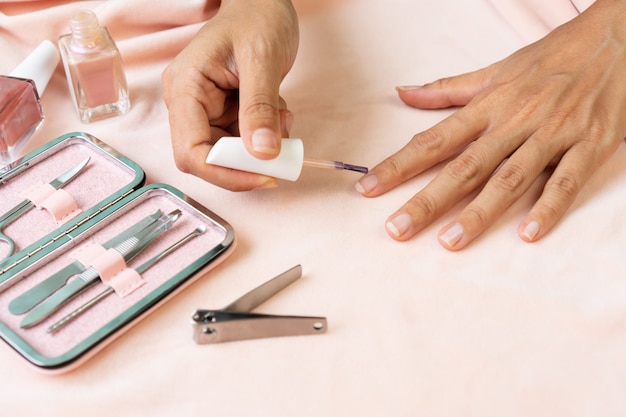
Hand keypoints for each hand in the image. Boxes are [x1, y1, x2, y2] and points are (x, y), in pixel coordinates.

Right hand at [162, 0, 298, 190]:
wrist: (263, 2)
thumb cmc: (257, 17)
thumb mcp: (262, 59)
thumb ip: (260, 107)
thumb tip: (262, 153)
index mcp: (185, 88)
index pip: (191, 152)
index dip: (225, 173)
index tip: (265, 175)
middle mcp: (189, 103)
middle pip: (208, 159)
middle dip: (247, 163)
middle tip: (283, 152)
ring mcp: (206, 110)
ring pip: (229, 154)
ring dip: (261, 149)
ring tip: (283, 118)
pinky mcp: (224, 113)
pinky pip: (243, 142)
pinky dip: (265, 137)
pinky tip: (278, 113)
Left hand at [356, 0, 625, 249]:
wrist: (616, 36)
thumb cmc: (551, 57)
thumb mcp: (495, 70)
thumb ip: (448, 88)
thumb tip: (403, 92)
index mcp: (488, 106)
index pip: (433, 140)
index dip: (398, 165)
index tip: (368, 188)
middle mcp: (513, 121)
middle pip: (463, 167)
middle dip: (427, 200)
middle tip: (397, 229)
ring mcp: (551, 134)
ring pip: (509, 178)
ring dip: (478, 211)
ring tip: (450, 241)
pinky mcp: (588, 145)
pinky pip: (566, 180)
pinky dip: (548, 207)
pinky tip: (528, 234)